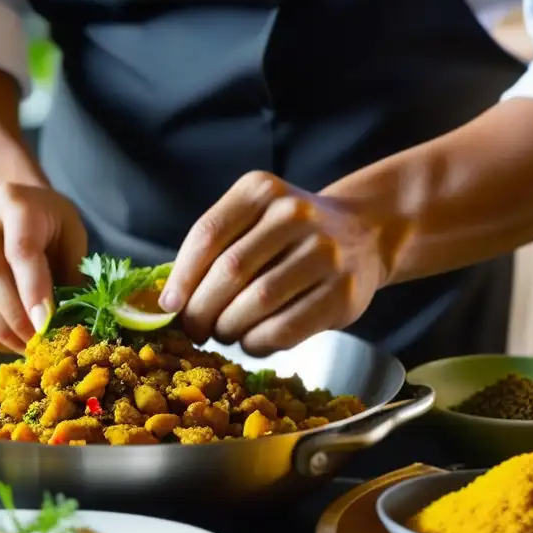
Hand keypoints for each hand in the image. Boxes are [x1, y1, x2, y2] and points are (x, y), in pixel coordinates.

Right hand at [0, 183, 87, 351]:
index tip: (45, 327)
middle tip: (36, 346)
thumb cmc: (46, 224)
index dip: (33, 292)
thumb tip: (70, 324)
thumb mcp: (70, 235)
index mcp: (14, 201)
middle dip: (15, 319)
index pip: (21, 250)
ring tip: (21, 346)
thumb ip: (71, 273)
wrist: (5, 204)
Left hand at [159, 171, 389, 355]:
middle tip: (194, 328)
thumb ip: (214, 249)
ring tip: (223, 332)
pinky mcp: (342, 293)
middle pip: (230, 271)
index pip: (208, 234)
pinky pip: (286, 328)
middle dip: (201, 309)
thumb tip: (167, 302)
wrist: (365, 233)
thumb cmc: (289, 235)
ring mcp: (324, 252)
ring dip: (229, 327)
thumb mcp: (253, 219)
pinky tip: (251, 340)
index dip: (181, 277)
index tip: (169, 306)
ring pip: (257, 302)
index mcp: (261, 190)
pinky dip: (257, 342)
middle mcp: (295, 214)